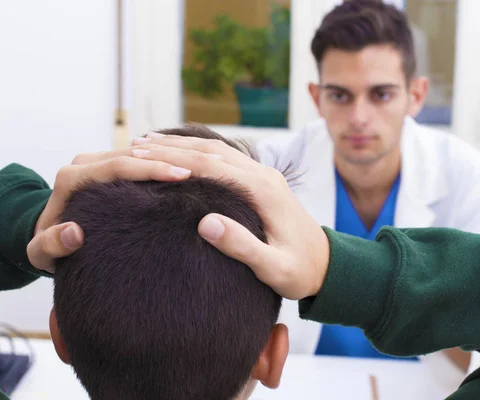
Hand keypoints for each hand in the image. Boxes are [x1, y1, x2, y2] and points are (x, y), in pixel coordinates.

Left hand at [27, 152, 192, 272]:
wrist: (48, 236)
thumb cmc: (48, 249)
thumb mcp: (42, 254)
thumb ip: (51, 245)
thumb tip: (74, 232)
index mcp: (70, 180)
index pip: (117, 167)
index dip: (151, 169)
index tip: (182, 176)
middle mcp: (82, 165)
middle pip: (132, 155)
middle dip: (167, 159)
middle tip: (200, 168)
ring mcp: (96, 163)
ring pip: (137, 153)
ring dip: (167, 157)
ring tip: (199, 165)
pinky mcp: (107, 167)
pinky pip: (138, 159)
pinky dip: (161, 162)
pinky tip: (186, 166)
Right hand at [128, 134, 330, 299]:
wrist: (327, 265)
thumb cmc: (300, 271)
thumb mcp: (274, 267)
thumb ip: (243, 246)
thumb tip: (205, 223)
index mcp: (262, 191)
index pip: (211, 166)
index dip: (174, 160)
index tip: (142, 155)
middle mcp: (263, 176)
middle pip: (211, 152)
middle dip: (172, 146)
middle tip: (135, 143)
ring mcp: (264, 176)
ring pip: (219, 151)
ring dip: (185, 145)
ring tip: (150, 142)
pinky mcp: (263, 182)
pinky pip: (227, 159)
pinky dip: (201, 153)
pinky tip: (183, 155)